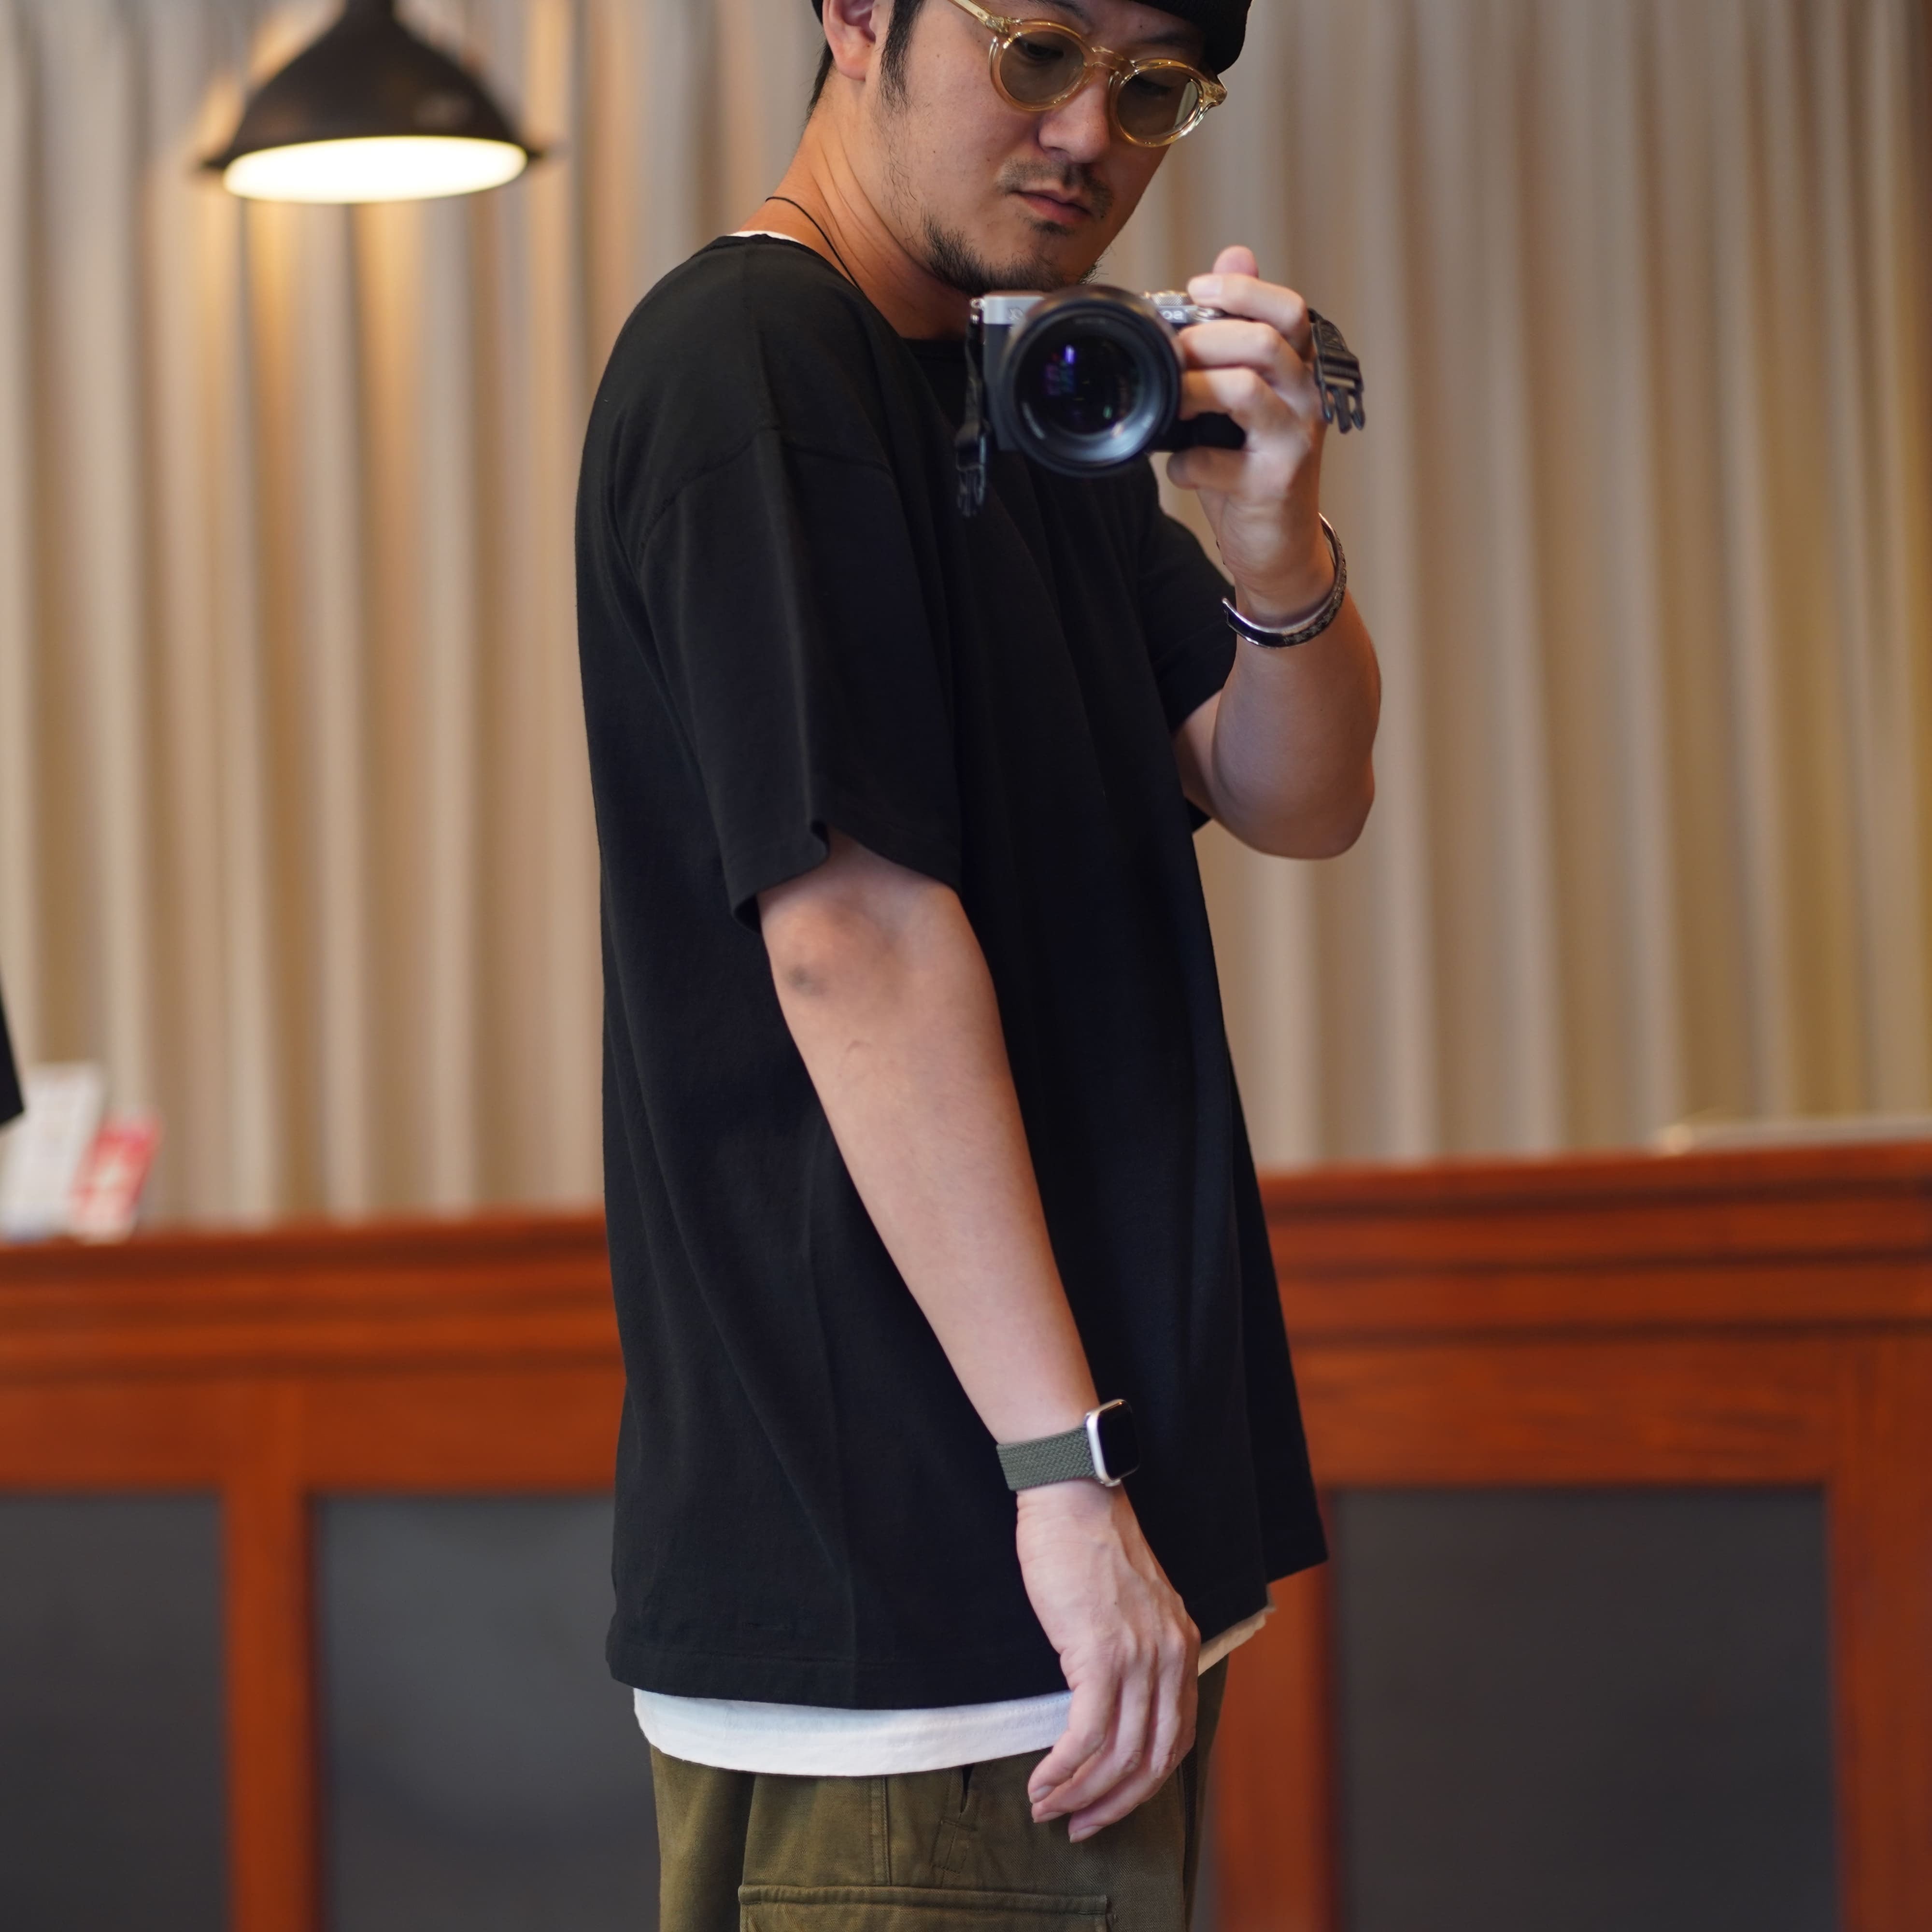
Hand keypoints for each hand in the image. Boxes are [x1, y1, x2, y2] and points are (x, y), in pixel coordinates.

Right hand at [1016, 1480, 1199, 1840]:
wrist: (1072, 1498)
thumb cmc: (1089, 1547)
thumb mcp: (1134, 1606)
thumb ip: (1138, 1652)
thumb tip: (1114, 1707)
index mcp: (1181, 1649)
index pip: (1175, 1742)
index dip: (1141, 1787)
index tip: (1106, 1807)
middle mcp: (1170, 1659)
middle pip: (1152, 1762)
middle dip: (1113, 1805)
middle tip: (1077, 1827)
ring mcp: (1139, 1659)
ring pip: (1120, 1756)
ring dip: (1080, 1794)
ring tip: (1047, 1809)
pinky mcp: (1101, 1654)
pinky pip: (1088, 1734)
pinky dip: (1064, 1768)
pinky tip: (1043, 1781)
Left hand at [1165, 244, 1334, 625]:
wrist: (1280, 544)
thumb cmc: (1253, 462)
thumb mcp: (1250, 389)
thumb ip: (1241, 327)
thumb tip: (1235, 254)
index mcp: (1301, 369)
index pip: (1288, 310)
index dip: (1243, 290)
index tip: (1196, 286)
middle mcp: (1307, 399)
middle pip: (1262, 342)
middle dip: (1204, 338)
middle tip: (1171, 351)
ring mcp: (1294, 441)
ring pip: (1243, 389)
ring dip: (1192, 389)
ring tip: (1171, 402)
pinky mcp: (1274, 484)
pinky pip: (1215, 460)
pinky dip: (1184, 464)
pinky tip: (1180, 469)